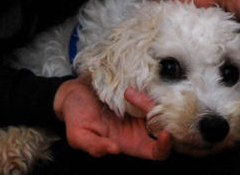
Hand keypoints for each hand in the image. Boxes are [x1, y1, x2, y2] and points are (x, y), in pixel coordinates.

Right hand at [54, 78, 171, 159]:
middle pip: (166, 128)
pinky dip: (149, 90)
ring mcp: (142, 110)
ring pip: (162, 109)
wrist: (74, 92)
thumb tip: (114, 149)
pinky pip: (155, 93)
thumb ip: (94, 146)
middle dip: (162, 118)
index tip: (165, 133)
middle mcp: (140, 128)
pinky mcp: (142, 94)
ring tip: (127, 93)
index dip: (165, 147)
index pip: (157, 152)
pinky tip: (132, 87)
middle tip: (143, 104)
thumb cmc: (76, 116)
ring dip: (150, 101)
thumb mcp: (78, 135)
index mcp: (130, 143)